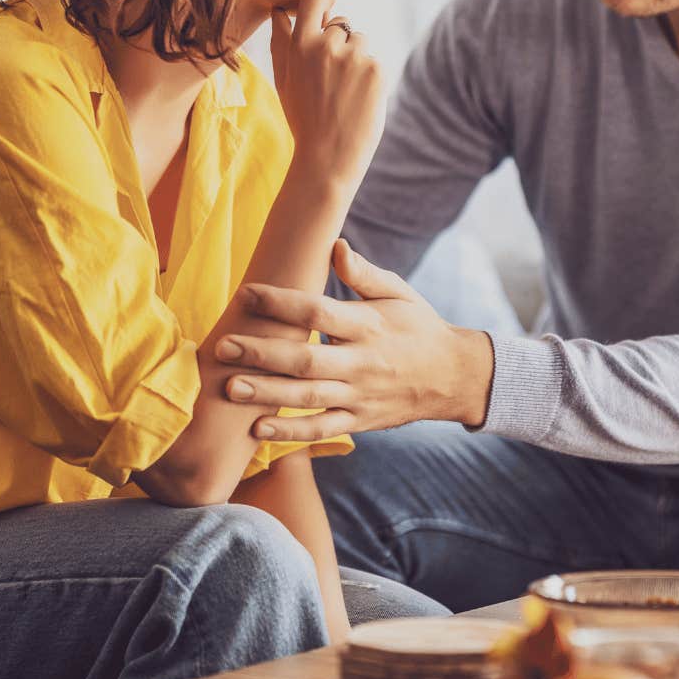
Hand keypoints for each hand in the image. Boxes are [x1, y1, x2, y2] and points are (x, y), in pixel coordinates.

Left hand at [214, 240, 495, 439]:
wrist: (454, 377)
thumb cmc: (419, 327)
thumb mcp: (399, 293)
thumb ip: (364, 274)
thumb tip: (335, 247)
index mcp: (368, 325)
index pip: (318, 311)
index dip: (280, 302)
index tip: (247, 293)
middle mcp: (362, 362)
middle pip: (305, 358)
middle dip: (261, 353)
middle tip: (224, 345)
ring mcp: (359, 395)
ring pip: (307, 396)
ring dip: (266, 393)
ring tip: (230, 387)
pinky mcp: (359, 420)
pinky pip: (320, 429)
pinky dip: (290, 431)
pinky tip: (257, 428)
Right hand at [269, 0, 383, 190]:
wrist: (327, 157)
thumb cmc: (303, 119)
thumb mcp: (283, 80)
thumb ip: (281, 43)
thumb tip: (278, 12)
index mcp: (300, 44)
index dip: (321, 4)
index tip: (322, 17)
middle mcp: (327, 45)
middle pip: (342, 24)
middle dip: (340, 44)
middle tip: (332, 80)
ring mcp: (354, 57)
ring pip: (361, 42)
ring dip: (357, 60)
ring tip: (344, 93)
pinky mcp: (376, 71)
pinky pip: (375, 62)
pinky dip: (370, 79)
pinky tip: (358, 101)